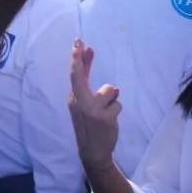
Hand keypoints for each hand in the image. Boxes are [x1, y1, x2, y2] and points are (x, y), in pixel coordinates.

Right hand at [68, 38, 120, 171]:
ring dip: (112, 99)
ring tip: (107, 110)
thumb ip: (88, 79)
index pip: (74, 75)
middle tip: (81, 44)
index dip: (75, 57)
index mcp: (73, 98)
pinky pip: (117, 104)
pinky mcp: (104, 118)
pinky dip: (116, 110)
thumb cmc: (89, 122)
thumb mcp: (84, 102)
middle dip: (81, 60)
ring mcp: (91, 110)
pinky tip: (110, 120)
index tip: (78, 42)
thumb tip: (89, 54)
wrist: (92, 151)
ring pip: (110, 90)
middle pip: (80, 76)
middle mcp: (79, 103)